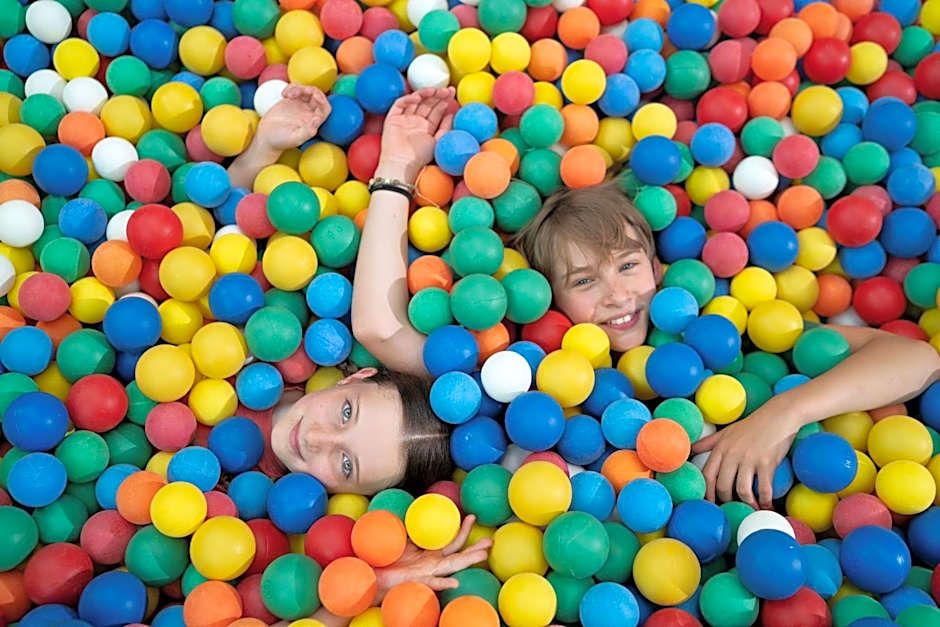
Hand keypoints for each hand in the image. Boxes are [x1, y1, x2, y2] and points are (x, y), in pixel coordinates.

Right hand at [256, 84, 331, 150]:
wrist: (267, 137)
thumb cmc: (281, 141)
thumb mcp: (294, 139)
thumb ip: (307, 132)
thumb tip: (318, 119)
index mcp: (314, 121)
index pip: (325, 108)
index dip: (323, 101)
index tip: (314, 96)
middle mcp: (309, 113)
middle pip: (317, 96)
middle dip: (310, 90)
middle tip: (298, 92)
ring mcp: (300, 106)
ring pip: (307, 91)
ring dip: (299, 88)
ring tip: (286, 95)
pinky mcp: (291, 101)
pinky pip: (296, 89)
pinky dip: (291, 87)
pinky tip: (283, 94)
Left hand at [374, 515, 491, 598]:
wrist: (373, 575)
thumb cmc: (386, 559)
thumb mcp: (400, 539)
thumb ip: (409, 527)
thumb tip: (413, 509)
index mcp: (429, 555)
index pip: (451, 541)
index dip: (462, 529)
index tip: (472, 516)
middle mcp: (431, 564)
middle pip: (458, 554)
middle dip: (475, 548)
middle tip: (490, 540)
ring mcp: (426, 574)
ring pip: (452, 567)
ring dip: (467, 561)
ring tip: (483, 556)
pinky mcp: (416, 582)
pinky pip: (432, 583)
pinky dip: (443, 583)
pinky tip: (455, 582)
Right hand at [377, 87, 455, 183]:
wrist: (401, 164)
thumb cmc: (419, 157)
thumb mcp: (437, 142)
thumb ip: (445, 128)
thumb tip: (452, 114)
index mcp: (426, 127)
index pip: (435, 110)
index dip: (443, 100)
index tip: (451, 93)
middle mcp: (415, 121)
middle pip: (426, 103)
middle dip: (437, 95)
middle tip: (447, 90)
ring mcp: (404, 118)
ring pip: (415, 101)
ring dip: (425, 94)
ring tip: (435, 91)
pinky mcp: (392, 118)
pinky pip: (400, 104)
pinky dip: (408, 99)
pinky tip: (418, 97)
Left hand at [692, 401, 802, 509]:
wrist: (779, 415)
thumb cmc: (752, 425)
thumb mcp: (727, 432)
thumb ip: (708, 442)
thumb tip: (691, 448)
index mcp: (721, 448)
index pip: (707, 475)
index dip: (706, 492)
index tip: (710, 503)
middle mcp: (732, 454)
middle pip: (722, 486)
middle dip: (727, 501)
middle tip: (733, 508)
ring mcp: (750, 459)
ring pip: (742, 490)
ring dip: (746, 504)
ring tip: (751, 508)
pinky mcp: (767, 463)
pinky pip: (764, 489)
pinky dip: (765, 501)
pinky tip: (767, 506)